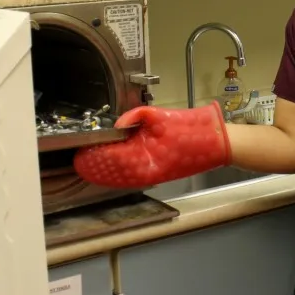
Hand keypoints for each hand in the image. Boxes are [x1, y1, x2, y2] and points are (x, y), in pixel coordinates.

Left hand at [73, 103, 230, 187]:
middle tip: (79, 161)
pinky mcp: (157, 174)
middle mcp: (145, 172)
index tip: (79, 154)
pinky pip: (132, 176)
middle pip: (112, 172)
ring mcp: (152, 175)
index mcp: (144, 159)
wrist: (215, 143)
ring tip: (89, 167)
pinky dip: (118, 174)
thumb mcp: (160, 116)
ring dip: (105, 173)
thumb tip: (119, 124)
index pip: (110, 159)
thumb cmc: (193, 131)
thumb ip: (135, 117)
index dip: (93, 157)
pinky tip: (110, 171)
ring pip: (120, 177)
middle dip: (95, 166)